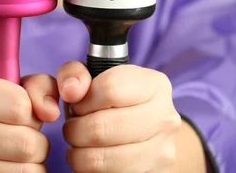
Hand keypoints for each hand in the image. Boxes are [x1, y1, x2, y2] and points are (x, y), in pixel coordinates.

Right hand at [0, 76, 59, 171]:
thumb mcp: (14, 88)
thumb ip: (38, 87)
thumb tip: (50, 112)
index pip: (18, 106)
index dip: (32, 112)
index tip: (25, 114)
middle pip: (24, 142)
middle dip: (38, 142)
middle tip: (28, 138)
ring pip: (23, 170)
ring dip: (34, 164)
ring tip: (22, 155)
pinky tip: (13, 168)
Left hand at [58, 62, 181, 172]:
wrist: (148, 135)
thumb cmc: (113, 101)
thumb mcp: (94, 76)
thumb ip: (74, 72)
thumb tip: (71, 90)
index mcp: (154, 85)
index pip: (110, 88)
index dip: (83, 100)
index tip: (77, 105)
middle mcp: (165, 117)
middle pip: (101, 127)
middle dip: (75, 130)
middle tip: (72, 128)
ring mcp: (162, 152)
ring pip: (101, 159)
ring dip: (79, 154)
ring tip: (79, 144)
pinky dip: (90, 172)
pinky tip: (92, 158)